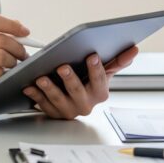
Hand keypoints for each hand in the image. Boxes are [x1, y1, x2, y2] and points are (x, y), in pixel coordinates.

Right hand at [0, 13, 30, 109]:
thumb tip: (18, 26)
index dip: (12, 25)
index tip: (25, 32)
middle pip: (1, 40)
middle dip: (18, 47)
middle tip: (23, 54)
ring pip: (1, 57)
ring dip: (13, 61)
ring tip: (13, 64)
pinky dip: (5, 74)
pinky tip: (3, 75)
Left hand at [22, 46, 138, 118]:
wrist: (75, 97)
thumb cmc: (89, 81)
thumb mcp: (105, 71)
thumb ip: (118, 60)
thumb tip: (134, 50)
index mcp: (100, 93)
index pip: (99, 81)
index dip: (96, 69)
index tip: (92, 55)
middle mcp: (85, 105)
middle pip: (77, 92)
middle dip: (70, 80)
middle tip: (62, 67)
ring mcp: (69, 110)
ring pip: (58, 101)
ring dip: (49, 89)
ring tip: (41, 78)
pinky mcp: (53, 113)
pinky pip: (43, 105)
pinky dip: (35, 96)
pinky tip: (29, 87)